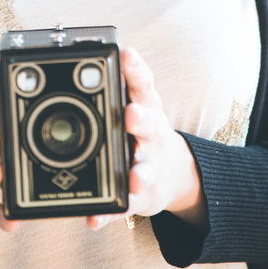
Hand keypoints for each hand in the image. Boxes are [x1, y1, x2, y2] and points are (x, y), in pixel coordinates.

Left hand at [86, 47, 206, 230]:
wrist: (173, 172)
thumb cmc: (140, 129)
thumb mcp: (136, 101)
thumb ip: (119, 82)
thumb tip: (95, 50)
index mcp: (144, 106)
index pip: (142, 83)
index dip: (136, 69)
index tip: (126, 54)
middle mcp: (151, 134)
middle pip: (148, 123)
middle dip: (140, 119)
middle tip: (131, 114)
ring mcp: (149, 166)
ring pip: (144, 168)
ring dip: (138, 172)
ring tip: (132, 177)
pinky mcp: (141, 196)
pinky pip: (123, 206)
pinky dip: (108, 213)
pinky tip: (93, 218)